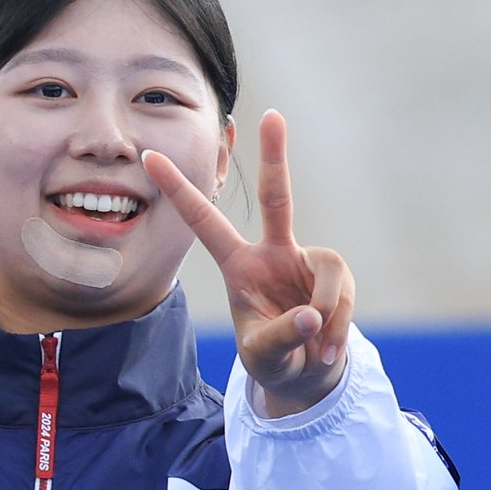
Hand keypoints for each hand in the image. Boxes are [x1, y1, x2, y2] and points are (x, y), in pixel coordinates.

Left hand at [143, 110, 353, 416]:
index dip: (178, 190)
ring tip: (318, 350)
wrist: (307, 374)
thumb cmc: (273, 357)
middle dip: (276, 156)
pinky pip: (341, 295)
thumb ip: (283, 336)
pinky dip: (338, 327)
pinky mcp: (336, 275)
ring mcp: (307, 260)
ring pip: (326, 272)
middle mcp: (274, 253)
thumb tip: (312, 317)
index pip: (204, 222)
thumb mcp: (264, 356)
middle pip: (276, 197)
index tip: (149, 156)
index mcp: (239, 266)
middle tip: (273, 115)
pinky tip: (327, 352)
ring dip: (326, 315)